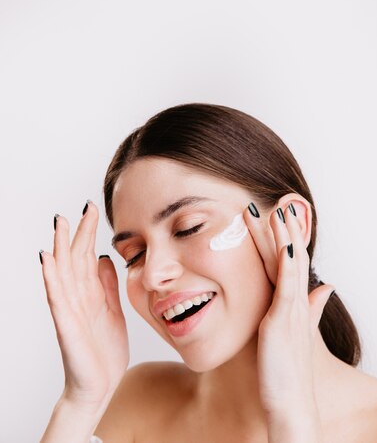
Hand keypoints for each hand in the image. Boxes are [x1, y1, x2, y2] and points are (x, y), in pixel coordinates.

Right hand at [39, 201, 128, 409]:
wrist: (99, 386)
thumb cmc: (103, 351)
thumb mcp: (112, 310)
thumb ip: (107, 285)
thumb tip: (105, 257)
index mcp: (90, 293)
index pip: (88, 255)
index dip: (89, 232)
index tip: (93, 208)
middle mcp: (77, 297)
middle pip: (75, 258)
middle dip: (77, 232)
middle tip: (79, 207)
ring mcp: (69, 310)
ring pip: (62, 273)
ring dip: (60, 247)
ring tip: (59, 225)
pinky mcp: (66, 326)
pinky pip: (57, 299)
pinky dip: (52, 279)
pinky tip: (47, 261)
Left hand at [244, 200, 333, 417]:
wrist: (290, 402)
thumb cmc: (287, 369)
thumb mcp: (297, 331)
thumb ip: (311, 306)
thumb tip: (326, 286)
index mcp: (293, 301)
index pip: (290, 261)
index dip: (286, 237)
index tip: (279, 213)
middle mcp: (296, 301)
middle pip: (291, 256)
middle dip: (285, 229)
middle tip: (279, 200)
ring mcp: (291, 308)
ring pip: (289, 264)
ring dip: (285, 235)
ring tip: (279, 209)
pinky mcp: (284, 319)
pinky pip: (286, 285)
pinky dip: (286, 262)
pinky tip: (286, 243)